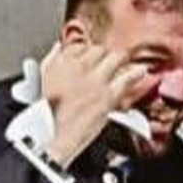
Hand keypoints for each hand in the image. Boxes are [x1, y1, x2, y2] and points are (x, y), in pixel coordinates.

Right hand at [38, 41, 152, 165]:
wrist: (53, 136)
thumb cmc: (46, 114)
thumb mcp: (41, 80)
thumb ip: (52, 59)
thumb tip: (59, 47)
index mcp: (61, 62)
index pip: (80, 46)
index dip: (87, 52)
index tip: (90, 58)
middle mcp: (79, 66)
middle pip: (99, 50)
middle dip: (104, 56)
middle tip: (107, 62)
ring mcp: (96, 79)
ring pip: (115, 58)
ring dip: (121, 60)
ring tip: (124, 63)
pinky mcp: (108, 94)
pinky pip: (128, 78)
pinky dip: (136, 73)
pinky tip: (141, 72)